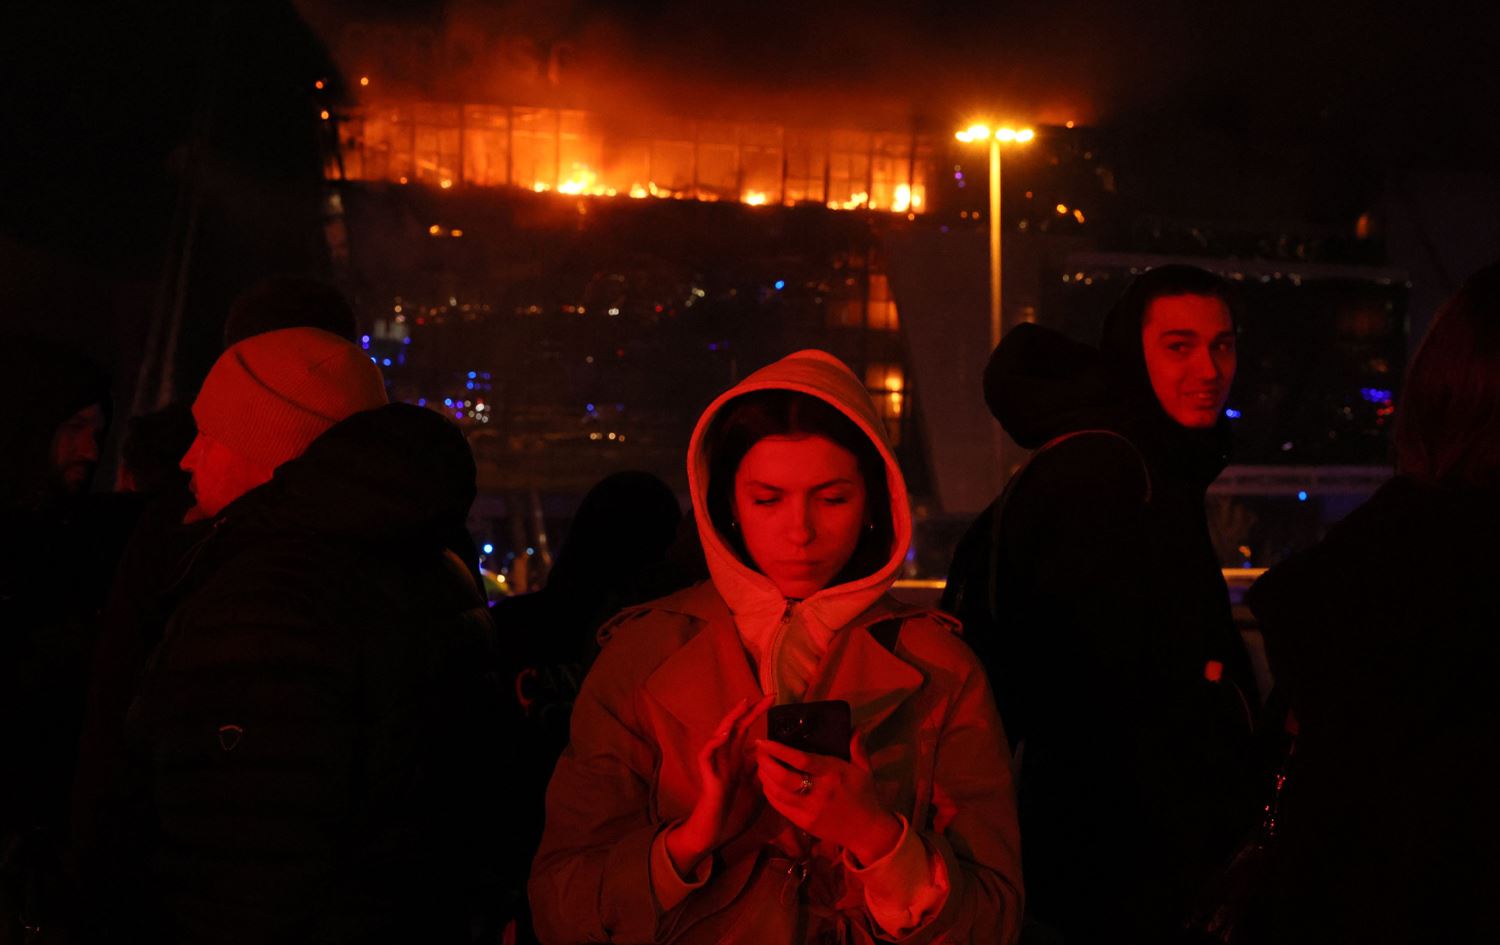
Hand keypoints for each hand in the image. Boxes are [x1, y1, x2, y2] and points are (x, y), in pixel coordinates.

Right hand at [665, 695, 773, 875]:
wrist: (716, 833)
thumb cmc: (735, 814)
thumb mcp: (758, 791)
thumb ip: (764, 773)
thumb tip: (779, 758)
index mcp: (738, 759)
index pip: (748, 731)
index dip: (758, 715)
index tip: (774, 701)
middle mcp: (726, 757)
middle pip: (737, 727)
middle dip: (751, 711)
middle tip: (768, 696)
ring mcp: (715, 764)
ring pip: (720, 734)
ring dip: (731, 719)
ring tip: (744, 705)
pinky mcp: (706, 775)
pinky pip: (706, 754)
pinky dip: (714, 742)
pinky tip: (724, 734)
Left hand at [755, 733, 903, 865]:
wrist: (867, 832)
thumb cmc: (864, 796)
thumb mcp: (864, 769)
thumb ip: (857, 747)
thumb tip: (854, 727)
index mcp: (833, 774)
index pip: (801, 760)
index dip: (779, 750)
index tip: (764, 740)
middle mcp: (819, 792)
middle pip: (783, 777)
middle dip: (765, 762)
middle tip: (759, 750)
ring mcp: (809, 810)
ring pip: (777, 792)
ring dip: (764, 776)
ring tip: (760, 763)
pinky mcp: (803, 823)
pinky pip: (779, 806)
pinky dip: (768, 792)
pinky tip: (767, 782)